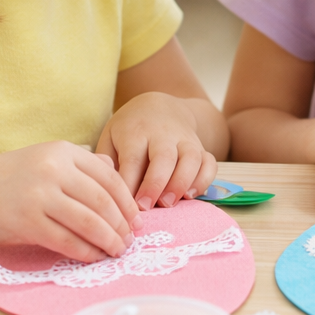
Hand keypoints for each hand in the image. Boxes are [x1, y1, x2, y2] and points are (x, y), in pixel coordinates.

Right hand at [0, 142, 138, 261]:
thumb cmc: (8, 178)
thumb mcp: (45, 158)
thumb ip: (80, 165)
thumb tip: (116, 174)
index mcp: (62, 152)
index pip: (108, 178)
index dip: (127, 202)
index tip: (137, 219)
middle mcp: (53, 170)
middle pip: (102, 201)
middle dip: (121, 224)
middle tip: (131, 239)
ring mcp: (39, 195)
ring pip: (88, 222)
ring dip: (108, 240)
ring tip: (117, 251)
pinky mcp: (26, 221)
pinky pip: (66, 240)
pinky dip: (85, 251)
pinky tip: (94, 257)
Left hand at [97, 91, 217, 210]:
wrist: (161, 107)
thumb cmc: (130, 130)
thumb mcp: (111, 137)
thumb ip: (106, 162)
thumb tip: (105, 187)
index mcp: (136, 131)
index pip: (133, 158)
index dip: (130, 183)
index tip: (125, 205)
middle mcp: (163, 134)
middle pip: (164, 157)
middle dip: (156, 184)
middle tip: (147, 207)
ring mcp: (185, 140)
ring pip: (191, 159)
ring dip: (181, 183)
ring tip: (169, 203)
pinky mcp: (201, 148)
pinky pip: (210, 163)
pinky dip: (203, 180)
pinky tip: (191, 195)